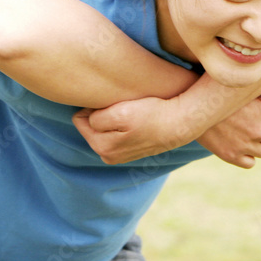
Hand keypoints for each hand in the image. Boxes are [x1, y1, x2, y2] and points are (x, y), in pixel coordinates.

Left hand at [73, 96, 194, 164]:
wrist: (181, 123)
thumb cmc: (152, 114)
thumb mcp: (120, 113)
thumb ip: (95, 118)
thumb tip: (84, 117)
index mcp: (102, 147)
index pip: (80, 119)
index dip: (94, 107)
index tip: (113, 104)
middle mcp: (108, 155)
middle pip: (91, 126)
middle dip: (102, 115)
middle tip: (124, 108)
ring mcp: (119, 155)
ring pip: (104, 129)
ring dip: (113, 120)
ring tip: (132, 114)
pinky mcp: (130, 151)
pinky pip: (117, 134)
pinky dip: (123, 126)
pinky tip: (137, 122)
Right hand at [197, 96, 260, 168]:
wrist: (192, 104)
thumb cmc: (221, 90)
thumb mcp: (248, 89)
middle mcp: (260, 130)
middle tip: (259, 124)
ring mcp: (246, 145)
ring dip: (260, 143)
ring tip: (246, 132)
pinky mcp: (232, 156)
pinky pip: (250, 162)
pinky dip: (247, 155)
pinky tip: (238, 143)